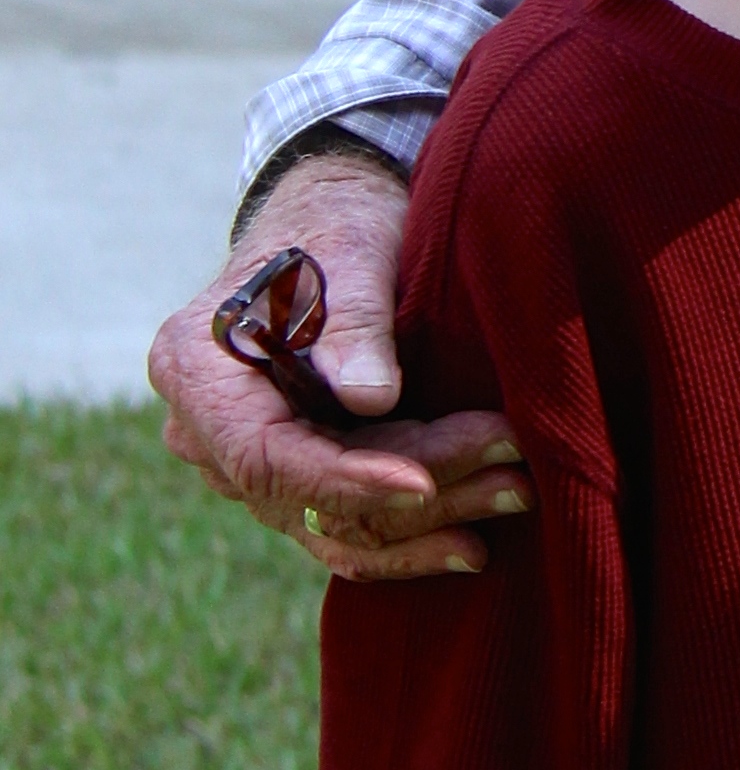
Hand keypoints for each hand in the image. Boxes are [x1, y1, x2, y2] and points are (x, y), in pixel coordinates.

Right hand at [146, 148, 525, 584]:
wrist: (333, 222)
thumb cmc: (338, 225)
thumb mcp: (349, 253)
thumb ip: (354, 321)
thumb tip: (368, 398)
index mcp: (196, 372)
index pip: (265, 455)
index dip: (344, 480)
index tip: (423, 482)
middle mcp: (205, 432)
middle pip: (309, 497)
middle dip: (418, 491)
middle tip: (513, 470)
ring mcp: (246, 463)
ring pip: (333, 524)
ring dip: (429, 520)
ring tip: (515, 494)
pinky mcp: (294, 476)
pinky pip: (341, 529)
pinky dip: (407, 537)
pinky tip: (474, 546)